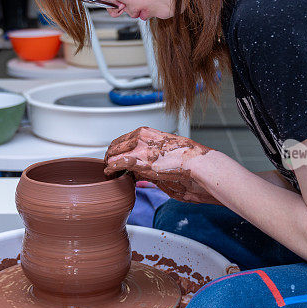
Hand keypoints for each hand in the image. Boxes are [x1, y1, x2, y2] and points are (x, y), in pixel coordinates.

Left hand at [104, 127, 220, 203]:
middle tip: (110, 167)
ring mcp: (138, 148)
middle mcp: (140, 137)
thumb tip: (143, 168)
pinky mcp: (138, 161)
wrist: (196, 163)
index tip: (117, 158)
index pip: (125, 139)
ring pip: (113, 153)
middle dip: (111, 156)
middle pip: (116, 145)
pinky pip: (116, 163)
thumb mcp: (166, 152)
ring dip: (110, 163)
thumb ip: (152, 157)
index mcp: (148, 132)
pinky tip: (111, 175)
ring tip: (110, 173)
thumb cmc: (188, 159)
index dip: (118, 149)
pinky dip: (111, 170)